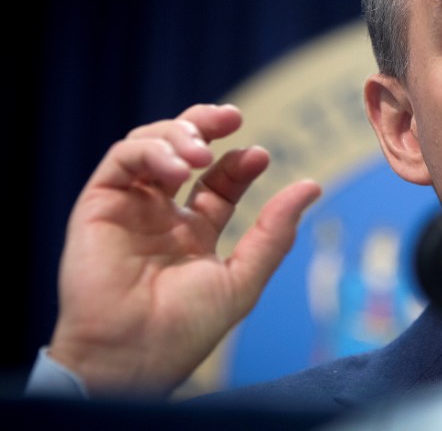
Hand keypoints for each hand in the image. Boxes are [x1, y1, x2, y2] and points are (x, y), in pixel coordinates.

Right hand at [48, 104, 320, 397]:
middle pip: (181, 151)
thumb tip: (312, 185)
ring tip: (201, 152)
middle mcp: (160, 215)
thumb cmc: (187, 328)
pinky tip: (178, 167)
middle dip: (204, 125)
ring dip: (178, 135)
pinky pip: (121, 160)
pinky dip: (150, 151)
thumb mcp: (243, 278)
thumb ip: (274, 231)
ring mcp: (129, 208)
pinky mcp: (99, 205)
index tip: (259, 155)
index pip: (218, 182)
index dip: (237, 163)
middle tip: (231, 116)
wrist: (135, 356)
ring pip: (149, 146)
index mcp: (194, 232)